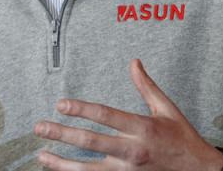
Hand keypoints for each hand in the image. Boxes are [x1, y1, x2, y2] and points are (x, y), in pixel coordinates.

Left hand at [34, 59, 222, 170]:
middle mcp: (133, 151)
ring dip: (63, 163)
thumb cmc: (182, 137)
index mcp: (142, 128)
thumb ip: (146, 85)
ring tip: (42, 155)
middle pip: (91, 142)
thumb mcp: (167, 108)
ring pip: (89, 169)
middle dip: (62, 134)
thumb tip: (134, 61)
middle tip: (40, 127)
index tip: (60, 104)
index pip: (106, 115)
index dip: (81, 109)